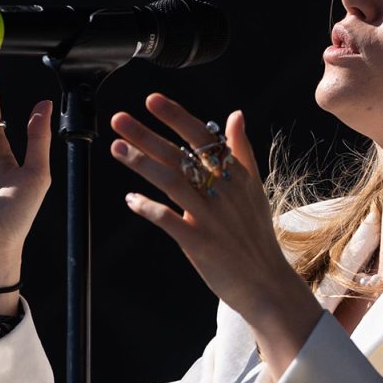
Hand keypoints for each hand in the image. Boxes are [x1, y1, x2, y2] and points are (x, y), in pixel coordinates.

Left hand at [108, 93, 308, 319]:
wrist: (266, 281)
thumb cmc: (255, 234)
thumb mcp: (254, 187)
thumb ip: (241, 150)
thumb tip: (235, 115)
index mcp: (235, 175)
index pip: (203, 136)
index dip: (176, 117)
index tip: (152, 100)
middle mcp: (222, 191)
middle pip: (180, 156)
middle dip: (147, 135)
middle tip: (119, 119)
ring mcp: (211, 217)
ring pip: (172, 182)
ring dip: (142, 164)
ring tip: (116, 148)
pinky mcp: (200, 243)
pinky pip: (169, 220)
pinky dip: (149, 208)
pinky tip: (131, 199)